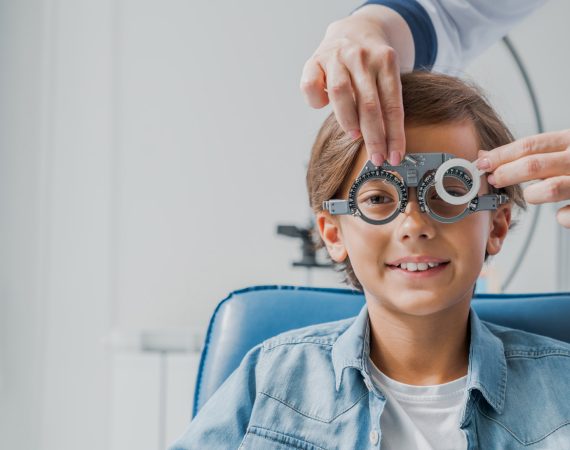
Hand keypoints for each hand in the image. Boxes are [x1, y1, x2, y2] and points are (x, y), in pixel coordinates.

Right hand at [300, 6, 413, 166]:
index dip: (394, 134)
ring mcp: (337, 57)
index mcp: (386, 61)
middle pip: (369, 103)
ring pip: (341, 93)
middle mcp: (362, 57)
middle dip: (374, 136)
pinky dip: (315, 100)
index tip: (395, 156)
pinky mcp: (314, 60)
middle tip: (376, 158)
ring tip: (354, 137)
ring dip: (348, 119)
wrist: (352, 29)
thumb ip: (386, 102)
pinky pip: (311, 85)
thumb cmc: (370, 64)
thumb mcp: (385, 75)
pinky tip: (322, 107)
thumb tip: (389, 145)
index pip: (393, 105)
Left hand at [476, 130, 569, 227]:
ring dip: (532, 194)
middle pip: (534, 164)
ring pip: (550, 188)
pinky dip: (561, 217)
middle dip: (507, 173)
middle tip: (494, 180)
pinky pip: (568, 216)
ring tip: (531, 195)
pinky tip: (561, 213)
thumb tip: (484, 157)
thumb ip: (532, 153)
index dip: (502, 155)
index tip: (480, 163)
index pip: (531, 145)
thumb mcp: (567, 149)